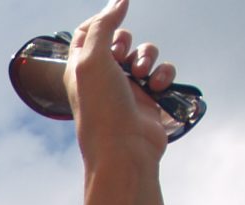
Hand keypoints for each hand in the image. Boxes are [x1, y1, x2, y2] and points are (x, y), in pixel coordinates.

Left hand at [67, 0, 176, 163]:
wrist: (124, 149)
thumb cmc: (101, 107)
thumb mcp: (92, 60)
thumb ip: (103, 25)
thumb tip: (119, 0)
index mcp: (80, 68)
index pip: (86, 32)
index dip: (100, 20)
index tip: (114, 16)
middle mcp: (103, 76)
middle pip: (120, 39)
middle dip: (126, 41)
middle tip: (120, 57)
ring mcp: (128, 87)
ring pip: (145, 53)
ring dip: (147, 57)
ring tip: (142, 75)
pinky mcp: (150, 97)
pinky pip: (163, 72)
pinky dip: (163, 74)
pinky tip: (156, 87)